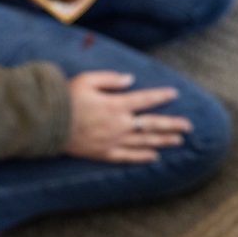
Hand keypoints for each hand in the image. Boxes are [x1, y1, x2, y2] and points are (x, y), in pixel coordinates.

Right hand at [65, 71, 192, 163]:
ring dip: (164, 141)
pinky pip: (128, 157)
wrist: (47, 123)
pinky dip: (142, 157)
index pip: (145, 99)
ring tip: (179, 141)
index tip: (174, 94)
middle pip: (152, 124)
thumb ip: (110, 79)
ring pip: (145, 142)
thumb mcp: (87, 80)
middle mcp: (119, 124)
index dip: (160, 96)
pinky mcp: (105, 153)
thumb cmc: (66, 98)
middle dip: (172, 125)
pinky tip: (154, 157)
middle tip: (189, 126)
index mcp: (116, 104)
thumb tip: (130, 80)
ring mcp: (113, 140)